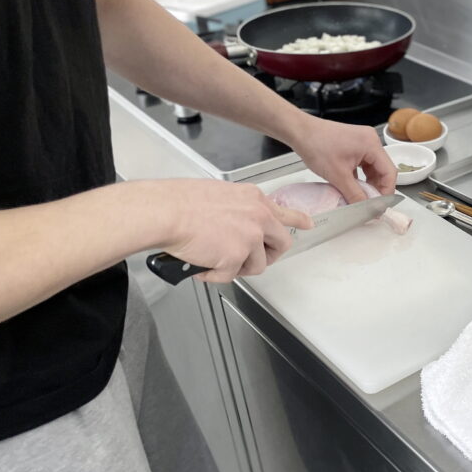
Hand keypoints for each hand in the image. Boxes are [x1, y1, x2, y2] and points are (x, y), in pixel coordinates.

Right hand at [154, 180, 312, 282]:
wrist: (164, 211)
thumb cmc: (179, 202)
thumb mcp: (219, 195)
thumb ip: (237, 210)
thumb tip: (237, 228)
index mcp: (253, 199)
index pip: (285, 212)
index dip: (298, 221)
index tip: (307, 224)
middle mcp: (258, 216)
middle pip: (281, 244)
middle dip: (268, 256)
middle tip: (250, 260)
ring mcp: (250, 237)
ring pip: (257, 265)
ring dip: (236, 266)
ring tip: (213, 258)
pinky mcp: (236, 257)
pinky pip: (229, 276)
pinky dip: (213, 274)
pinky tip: (200, 262)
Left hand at [286, 114, 396, 203]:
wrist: (300, 132)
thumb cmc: (317, 146)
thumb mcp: (338, 176)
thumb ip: (355, 195)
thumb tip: (367, 209)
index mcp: (371, 144)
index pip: (389, 172)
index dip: (386, 191)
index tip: (379, 206)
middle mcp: (370, 141)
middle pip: (382, 170)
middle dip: (376, 188)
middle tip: (369, 204)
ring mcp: (362, 142)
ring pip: (373, 168)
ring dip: (368, 183)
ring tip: (359, 197)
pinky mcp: (354, 145)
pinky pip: (363, 164)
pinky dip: (360, 176)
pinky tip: (352, 186)